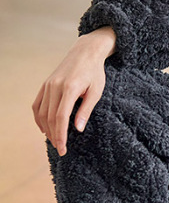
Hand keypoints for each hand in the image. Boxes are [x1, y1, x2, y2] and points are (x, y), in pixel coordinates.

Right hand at [33, 26, 116, 156]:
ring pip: (41, 113)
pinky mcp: (45, 85)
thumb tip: (78, 129)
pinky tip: (45, 128)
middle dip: (54, 136)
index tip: (63, 148)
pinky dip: (39, 118)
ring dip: (46, 129)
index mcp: (70, 88)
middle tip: (60, 149)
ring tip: (54, 141)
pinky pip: (37, 104)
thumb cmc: (94, 72)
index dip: (61, 135)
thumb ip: (86, 110)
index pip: (61, 118)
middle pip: (50, 118)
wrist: (85, 52)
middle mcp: (55, 87)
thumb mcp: (96, 91)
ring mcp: (48, 85)